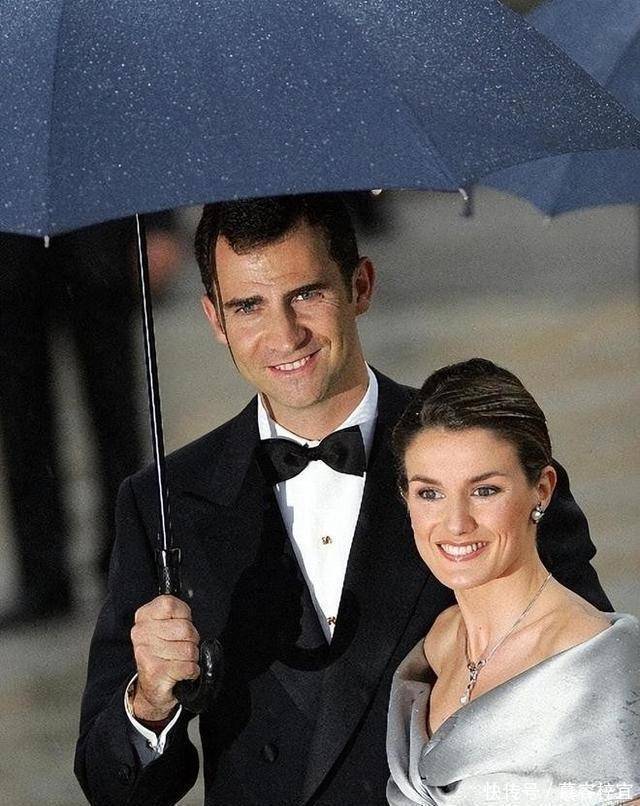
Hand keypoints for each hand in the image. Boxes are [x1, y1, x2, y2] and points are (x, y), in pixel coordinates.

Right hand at [130, 595, 199, 720]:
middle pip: (186, 629)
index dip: (184, 616)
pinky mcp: (155, 672)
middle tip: (180, 648)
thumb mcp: (165, 626)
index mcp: (144, 616)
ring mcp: (146, 652)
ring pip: (189, 650)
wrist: (151, 688)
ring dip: (191, 658)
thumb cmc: (162, 654)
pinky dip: (191, 671)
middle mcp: (141, 633)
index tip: (179, 625)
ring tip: (179, 661)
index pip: (171, 604)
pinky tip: (180, 673)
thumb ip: (176, 611)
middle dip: (191, 641)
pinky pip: (189, 667)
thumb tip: (190, 599)